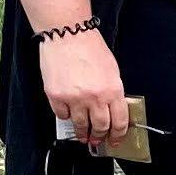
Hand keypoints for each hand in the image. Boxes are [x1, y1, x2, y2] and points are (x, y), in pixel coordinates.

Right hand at [39, 23, 132, 150]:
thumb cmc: (89, 48)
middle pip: (100, 127)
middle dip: (99, 137)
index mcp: (112, 90)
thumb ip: (112, 92)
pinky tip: (68, 113)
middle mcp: (94, 97)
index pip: (119, 122)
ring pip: (80, 126)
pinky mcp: (56, 96)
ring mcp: (74, 99)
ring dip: (82, 133)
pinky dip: (65, 116)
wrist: (67, 34)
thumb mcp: (112, 70)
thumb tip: (112, 110)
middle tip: (97, 140)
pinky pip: (62, 115)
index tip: (115, 140)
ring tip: (83, 135)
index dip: (118, 135)